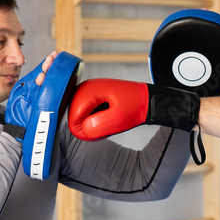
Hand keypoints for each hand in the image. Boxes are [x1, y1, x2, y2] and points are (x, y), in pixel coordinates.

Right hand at [68, 78, 199, 140]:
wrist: (146, 98)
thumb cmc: (135, 106)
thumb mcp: (120, 119)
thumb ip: (100, 126)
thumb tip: (84, 129)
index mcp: (87, 91)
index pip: (73, 120)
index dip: (86, 131)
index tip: (103, 129)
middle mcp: (82, 88)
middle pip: (73, 118)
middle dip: (88, 126)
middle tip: (108, 123)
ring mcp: (85, 91)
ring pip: (78, 117)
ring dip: (92, 122)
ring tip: (109, 118)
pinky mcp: (90, 95)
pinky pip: (85, 113)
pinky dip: (94, 118)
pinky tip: (107, 115)